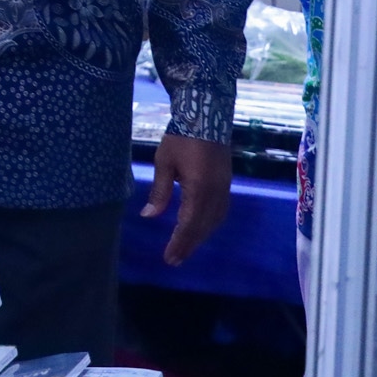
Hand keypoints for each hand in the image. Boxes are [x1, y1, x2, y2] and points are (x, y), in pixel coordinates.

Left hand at [142, 132, 232, 264]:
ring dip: (200, 236)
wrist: (207, 117)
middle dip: (189, 244)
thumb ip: (159, 191)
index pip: (189, 224)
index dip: (180, 243)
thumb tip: (149, 216)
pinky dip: (210, 224)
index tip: (169, 258)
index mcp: (199, 189)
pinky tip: (201, 228)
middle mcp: (216, 193)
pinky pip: (220, 211)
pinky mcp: (227, 183)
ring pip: (214, 221)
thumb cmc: (181, 138)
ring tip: (185, 248)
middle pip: (203, 227)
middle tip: (174, 260)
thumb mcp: (164, 162)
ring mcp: (225, 189)